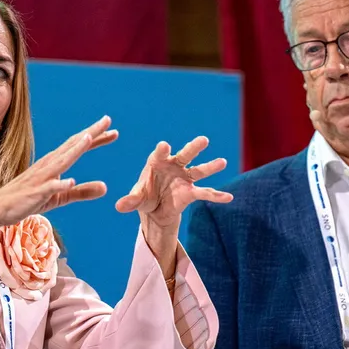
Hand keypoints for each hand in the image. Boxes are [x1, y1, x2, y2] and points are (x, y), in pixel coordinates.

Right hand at [0, 116, 117, 225]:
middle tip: (108, 120)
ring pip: (61, 161)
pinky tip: (70, 181)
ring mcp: (41, 178)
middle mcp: (49, 165)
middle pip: (72, 146)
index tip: (114, 131)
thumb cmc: (29, 199)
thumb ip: (82, 192)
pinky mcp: (35, 194)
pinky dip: (59, 184)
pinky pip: (48, 188)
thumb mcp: (61, 198)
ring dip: (75, 150)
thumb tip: (105, 188)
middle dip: (90, 133)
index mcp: (55, 164)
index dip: (96, 138)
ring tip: (89, 138)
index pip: (78, 147)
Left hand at [115, 136, 232, 273]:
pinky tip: (228, 198)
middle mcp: (174, 166)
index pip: (160, 154)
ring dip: (211, 166)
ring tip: (223, 162)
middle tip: (203, 140)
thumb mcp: (136, 198)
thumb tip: (119, 206)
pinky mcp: (191, 192)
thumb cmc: (144, 196)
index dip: (162, 150)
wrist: (154, 208)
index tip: (164, 146)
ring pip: (199, 170)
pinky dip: (216, 196)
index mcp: (157, 162)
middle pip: (185, 154)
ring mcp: (185, 178)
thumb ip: (130, 200)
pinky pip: (205, 193)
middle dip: (193, 148)